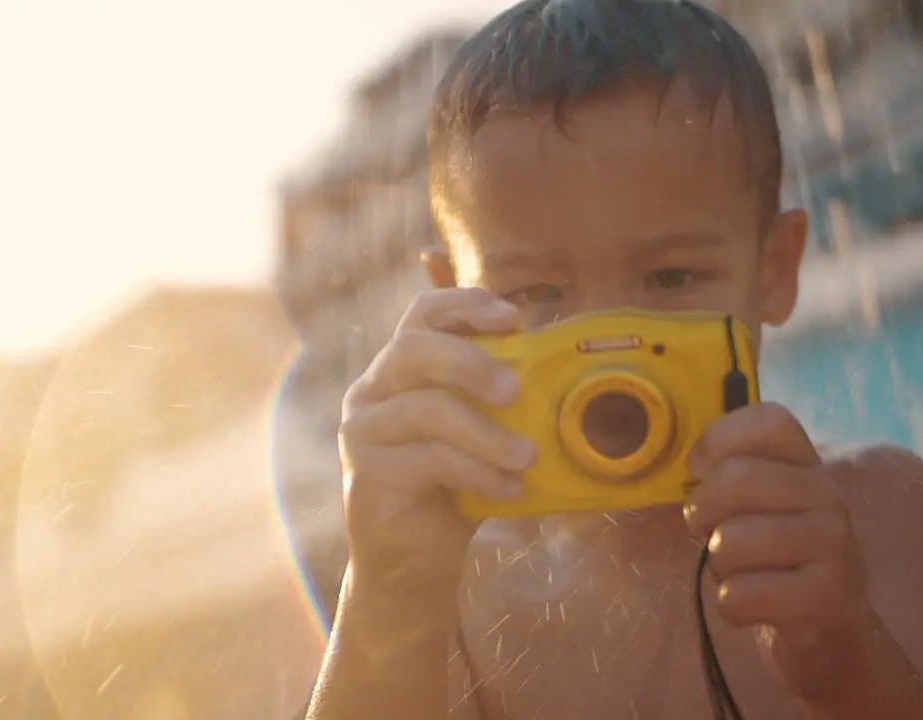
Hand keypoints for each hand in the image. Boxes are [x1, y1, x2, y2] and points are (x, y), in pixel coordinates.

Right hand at [338, 287, 537, 593]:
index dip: (465, 304)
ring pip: (425, 409)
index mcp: (400, 370)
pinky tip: (509, 490)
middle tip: (517, 391)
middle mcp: (372, 391)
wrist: (413, 564)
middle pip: (412, 348)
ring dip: (486, 432)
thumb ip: (498, 400)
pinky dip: (478, 472)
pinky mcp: (366, 474)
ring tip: (528, 457)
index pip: (422, 314)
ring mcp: (362, 431)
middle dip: (471, 363)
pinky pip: (429, 459)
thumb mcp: (480, 435)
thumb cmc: (454, 490)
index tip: (514, 318)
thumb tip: (560, 368)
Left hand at [684, 403, 875, 702]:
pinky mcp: (827, 598)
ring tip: (744, 574)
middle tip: (710, 535)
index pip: (769, 420)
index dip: (718, 440)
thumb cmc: (774, 563)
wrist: (831, 636)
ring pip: (731, 540)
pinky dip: (731, 606)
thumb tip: (690, 465)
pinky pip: (741, 594)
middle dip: (702, 512)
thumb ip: (729, 476)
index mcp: (809, 466)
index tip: (699, 472)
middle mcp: (828, 496)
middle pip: (734, 478)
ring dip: (721, 566)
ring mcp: (834, 546)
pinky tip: (754, 607)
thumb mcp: (758, 510)